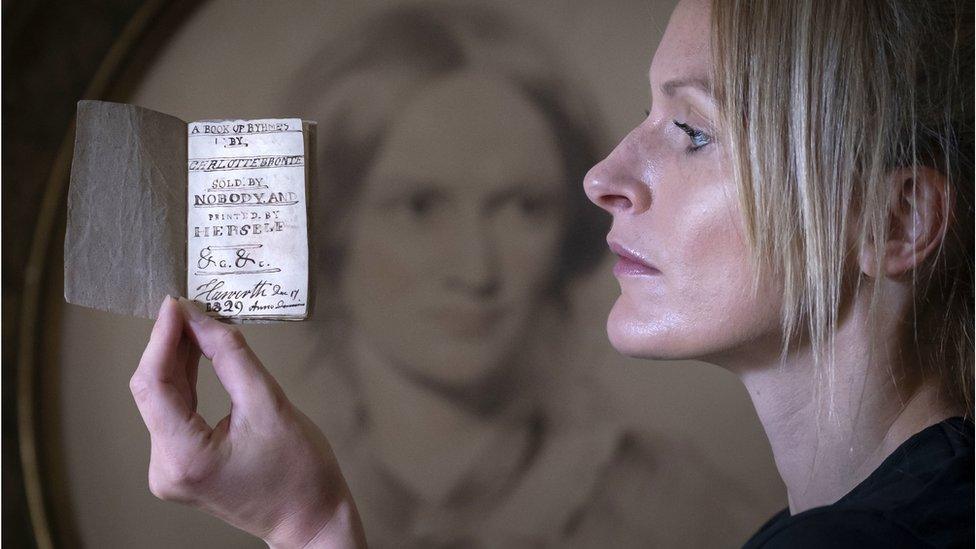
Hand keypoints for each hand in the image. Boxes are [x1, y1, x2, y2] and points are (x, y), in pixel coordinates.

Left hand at [129, 296, 366, 547]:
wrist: (311, 519)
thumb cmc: (300, 473)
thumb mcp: (270, 403)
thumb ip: (230, 356)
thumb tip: (202, 320)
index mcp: (185, 457)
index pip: (154, 383)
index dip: (162, 338)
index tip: (177, 304)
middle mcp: (166, 468)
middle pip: (153, 390)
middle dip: (170, 344)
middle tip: (190, 306)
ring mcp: (170, 470)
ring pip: (161, 400)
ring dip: (177, 360)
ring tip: (196, 322)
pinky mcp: (181, 466)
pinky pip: (173, 413)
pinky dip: (185, 381)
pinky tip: (196, 354)